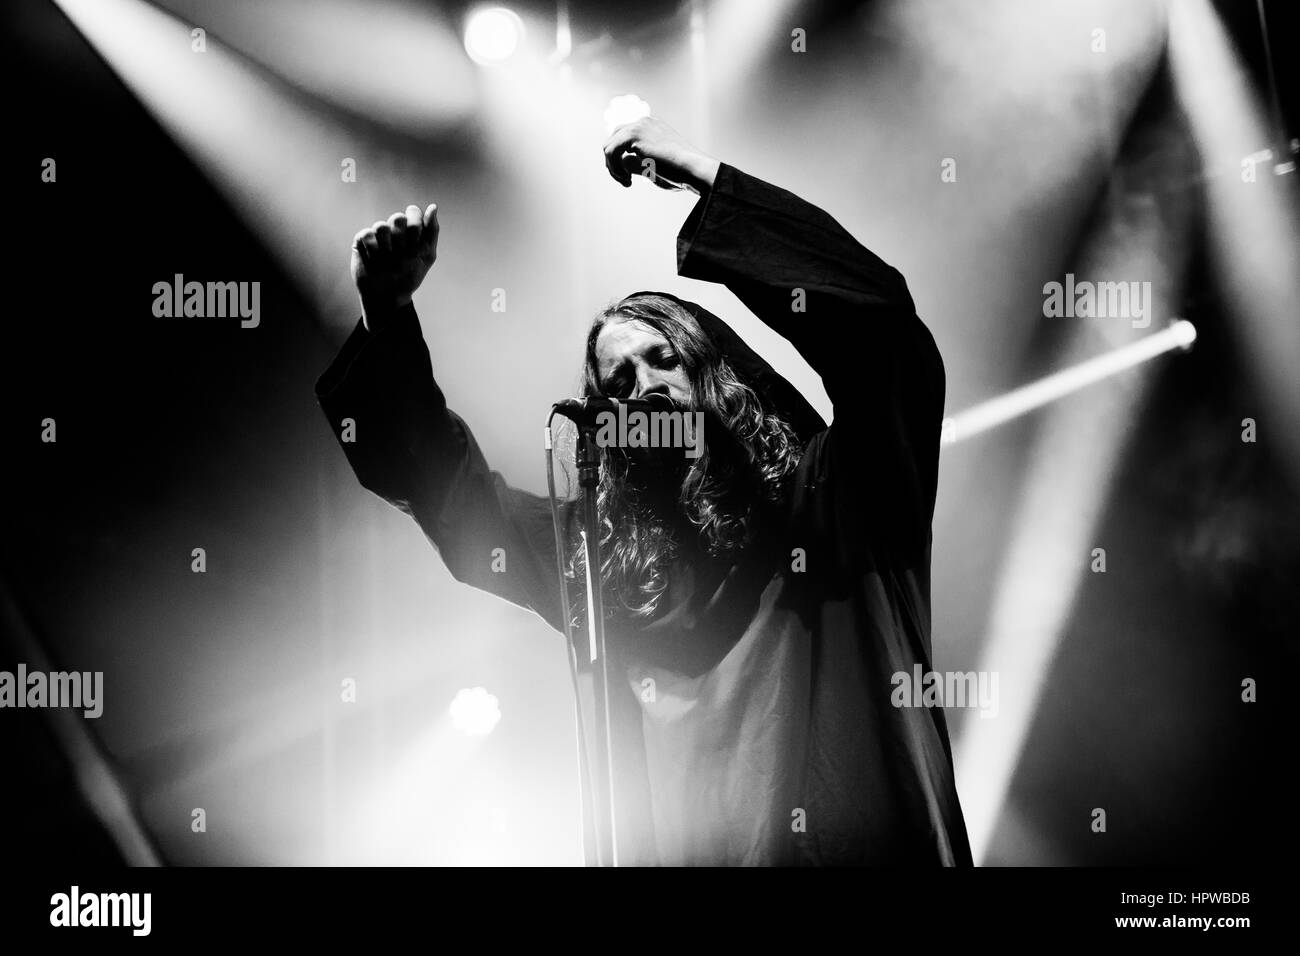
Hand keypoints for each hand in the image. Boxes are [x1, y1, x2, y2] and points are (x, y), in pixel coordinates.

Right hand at [352, 203, 438, 331]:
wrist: (389, 295)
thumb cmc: (410, 276)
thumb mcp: (427, 255)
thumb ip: (432, 230)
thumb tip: (433, 206)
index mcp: (410, 231)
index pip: (413, 213)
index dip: (415, 224)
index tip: (416, 242)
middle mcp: (394, 231)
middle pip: (398, 218)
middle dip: (402, 238)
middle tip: (402, 253)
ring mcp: (377, 236)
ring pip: (381, 226)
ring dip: (388, 246)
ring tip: (388, 259)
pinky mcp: (361, 241)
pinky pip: (367, 234)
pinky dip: (373, 248)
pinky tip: (375, 259)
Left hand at [602, 117, 719, 192]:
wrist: (693, 168)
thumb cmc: (681, 173)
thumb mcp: (655, 167)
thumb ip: (638, 163)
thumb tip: (623, 163)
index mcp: (651, 127)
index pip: (623, 138)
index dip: (620, 160)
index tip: (629, 177)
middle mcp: (643, 122)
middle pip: (613, 139)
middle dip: (613, 162)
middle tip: (625, 180)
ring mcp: (638, 126)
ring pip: (608, 146)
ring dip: (613, 168)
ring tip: (626, 181)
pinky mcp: (634, 135)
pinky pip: (610, 151)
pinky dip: (613, 168)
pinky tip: (627, 179)